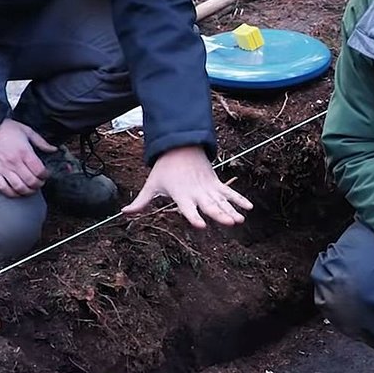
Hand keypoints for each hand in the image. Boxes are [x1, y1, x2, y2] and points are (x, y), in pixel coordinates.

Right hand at [0, 118, 55, 197]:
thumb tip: (53, 149)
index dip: (45, 175)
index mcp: (24, 152)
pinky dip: (12, 194)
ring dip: (28, 191)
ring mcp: (3, 169)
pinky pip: (4, 188)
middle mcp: (14, 162)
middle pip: (31, 181)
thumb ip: (41, 142)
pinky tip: (17, 192)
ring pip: (19, 187)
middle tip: (40, 182)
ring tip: (30, 188)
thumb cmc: (5, 128)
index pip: (39, 171)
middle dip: (38, 184)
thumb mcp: (26, 130)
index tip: (46, 174)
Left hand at [121, 145, 252, 227]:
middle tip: (230, 223)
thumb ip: (141, 202)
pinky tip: (249, 208)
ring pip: (222, 201)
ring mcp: (208, 187)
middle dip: (220, 214)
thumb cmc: (165, 169)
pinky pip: (229, 193)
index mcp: (181, 195)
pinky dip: (239, 199)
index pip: (188, 209)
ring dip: (232, 210)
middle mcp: (197, 192)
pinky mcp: (215, 183)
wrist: (180, 146)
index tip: (201, 226)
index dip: (194, 217)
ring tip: (240, 220)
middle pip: (210, 205)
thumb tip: (123, 213)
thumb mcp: (151, 185)